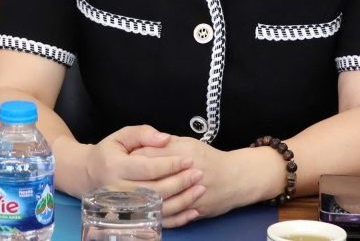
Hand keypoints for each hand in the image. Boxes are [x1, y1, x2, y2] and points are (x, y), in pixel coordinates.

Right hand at [77, 125, 203, 207]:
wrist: (88, 176)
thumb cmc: (109, 153)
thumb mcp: (122, 135)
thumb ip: (144, 134)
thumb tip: (165, 139)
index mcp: (115, 167)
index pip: (148, 168)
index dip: (170, 164)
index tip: (189, 159)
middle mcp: (118, 190)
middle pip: (155, 190)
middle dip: (180, 182)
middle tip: (199, 173)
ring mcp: (124, 207)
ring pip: (158, 207)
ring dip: (182, 200)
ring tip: (200, 189)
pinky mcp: (131, 217)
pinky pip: (157, 221)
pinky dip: (177, 218)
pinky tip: (192, 211)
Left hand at [133, 136, 247, 226]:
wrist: (236, 178)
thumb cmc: (209, 158)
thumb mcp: (188, 143)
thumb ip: (166, 143)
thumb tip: (143, 146)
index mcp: (183, 154)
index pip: (149, 155)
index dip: (133, 157)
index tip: (124, 157)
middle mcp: (186, 175)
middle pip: (150, 178)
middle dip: (134, 178)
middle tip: (123, 176)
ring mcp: (190, 195)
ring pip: (159, 200)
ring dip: (143, 198)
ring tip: (132, 193)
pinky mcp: (193, 211)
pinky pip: (170, 216)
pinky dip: (157, 214)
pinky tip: (147, 209)